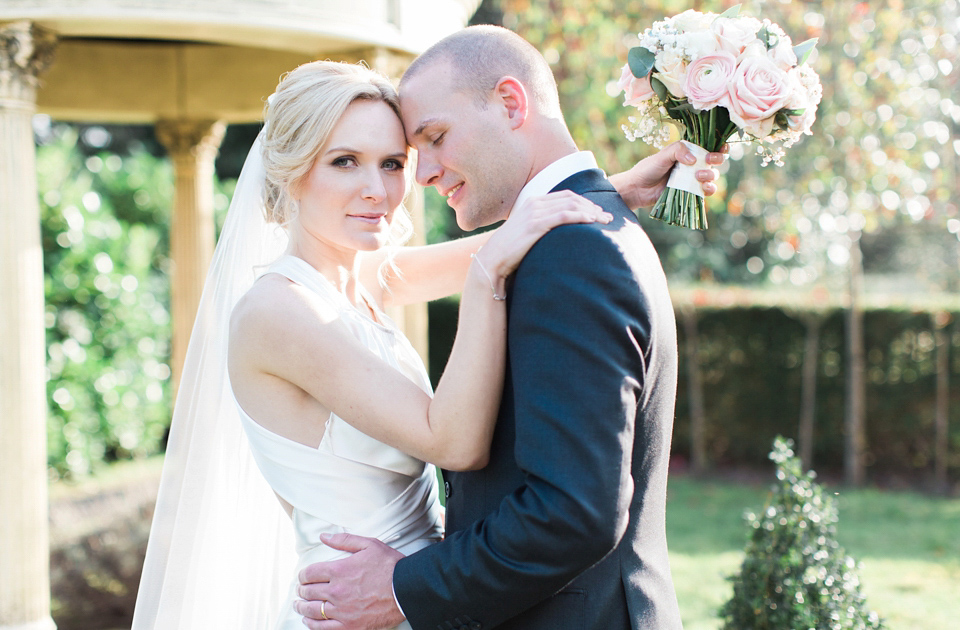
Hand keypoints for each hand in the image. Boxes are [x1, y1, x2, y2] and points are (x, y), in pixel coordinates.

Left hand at [295, 533, 404, 629]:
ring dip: (302, 607)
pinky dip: (312, 624)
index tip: (303, 577)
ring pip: (312, 611)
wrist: (407, 589)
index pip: (310, 573)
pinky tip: (309, 621)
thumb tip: (323, 537)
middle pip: (308, 592)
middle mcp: (337, 591)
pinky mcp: (349, 626)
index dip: (303, 575)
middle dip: (301, 590)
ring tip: (299, 605)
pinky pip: (323, 628)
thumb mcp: (369, 545)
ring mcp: (342, 610)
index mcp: (339, 570)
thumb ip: (344, 540)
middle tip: (301, 590)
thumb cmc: (390, 566)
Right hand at [477, 190, 611, 283]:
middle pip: (571, 198)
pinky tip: (592, 222)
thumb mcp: (525, 232)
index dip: (585, 201)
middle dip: (592, 206)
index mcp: (532, 201)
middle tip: (607, 217)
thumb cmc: (509, 251)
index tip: (598, 211)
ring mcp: (534, 213)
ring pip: (571, 205)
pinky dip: (580, 216)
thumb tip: (557, 231)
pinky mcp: (536, 225)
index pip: (565, 195)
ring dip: (591, 212)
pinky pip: (564, 216)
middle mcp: (534, 203)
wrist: (492, 260)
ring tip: (605, 221)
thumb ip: (540, 225)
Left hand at [616, 141, 726, 208]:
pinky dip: (709, 189)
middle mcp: (694, 164)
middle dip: (717, 159)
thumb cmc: (648, 168)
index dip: (719, 145)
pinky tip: (702, 187)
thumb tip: (694, 159)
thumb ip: (678, 150)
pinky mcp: (691, 192)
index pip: (709, 145)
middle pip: (715, 160)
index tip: (720, 147)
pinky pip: (706, 191)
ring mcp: (693, 179)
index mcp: (689, 151)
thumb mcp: (662, 155)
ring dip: (711, 175)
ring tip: (698, 176)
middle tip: (708, 160)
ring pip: (713, 176)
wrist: (638, 189)